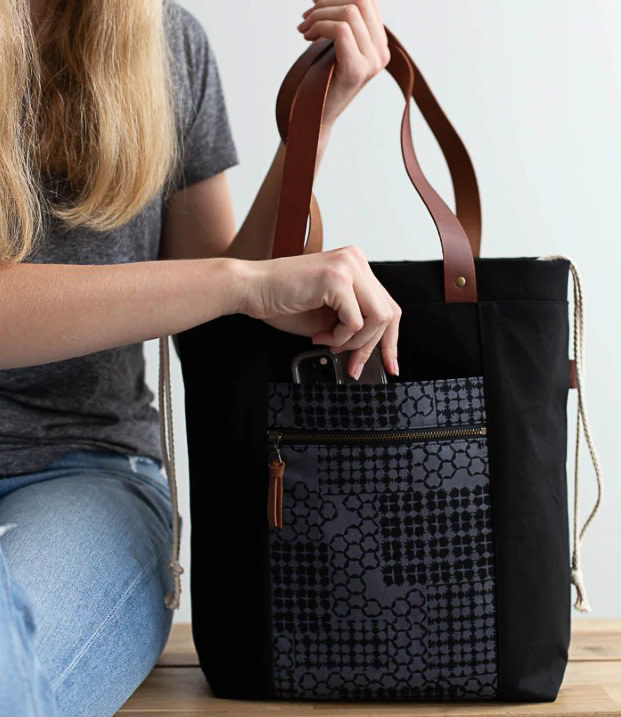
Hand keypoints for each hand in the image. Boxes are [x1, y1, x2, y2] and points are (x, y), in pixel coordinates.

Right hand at [240, 245, 400, 379]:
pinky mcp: (337, 279)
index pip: (388, 305)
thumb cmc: (282, 301)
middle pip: (389, 313)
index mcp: (355, 265)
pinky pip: (355, 322)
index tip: (389, 364)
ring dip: (353, 342)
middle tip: (353, 366)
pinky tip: (317, 335)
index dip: (390, 339)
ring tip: (327, 343)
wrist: (250, 289)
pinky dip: (338, 337)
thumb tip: (375, 352)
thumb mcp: (328, 315)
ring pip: (377, 318)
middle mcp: (356, 260)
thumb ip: (353, 324)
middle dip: (372, 347)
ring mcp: (348, 266)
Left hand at [297, 0, 389, 129]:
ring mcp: (372, 62)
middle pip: (361, 1)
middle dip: (328, 2)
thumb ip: (341, 26)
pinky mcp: (356, 70)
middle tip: (306, 17)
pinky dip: (319, 26)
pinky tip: (306, 38)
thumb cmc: (319, 83)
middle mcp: (381, 53)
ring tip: (304, 30)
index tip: (315, 5)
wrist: (313, 120)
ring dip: (319, 15)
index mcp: (379, 45)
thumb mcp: (335, 49)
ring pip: (350, 12)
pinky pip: (340, 30)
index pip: (368, 2)